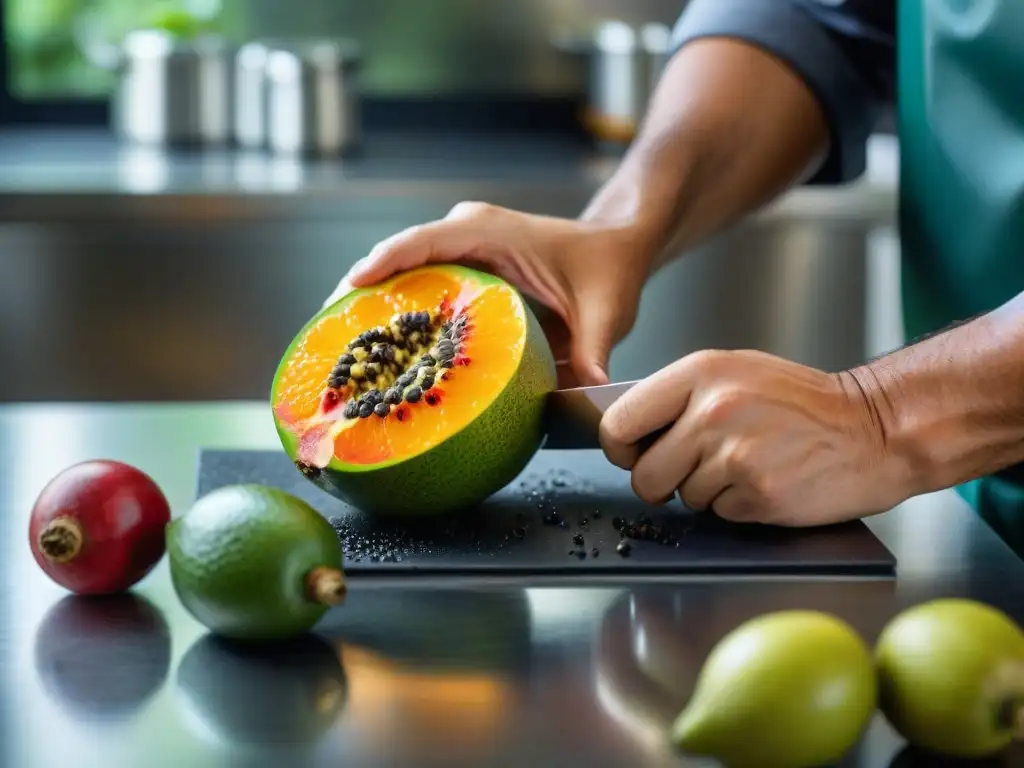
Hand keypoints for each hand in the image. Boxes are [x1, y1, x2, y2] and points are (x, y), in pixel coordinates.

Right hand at [324, 202, 648, 386]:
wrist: (614, 247)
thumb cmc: (608, 268)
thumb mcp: (605, 311)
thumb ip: (595, 353)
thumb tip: (591, 394)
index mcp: (491, 232)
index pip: (424, 241)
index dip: (385, 262)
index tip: (352, 288)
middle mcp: (467, 234)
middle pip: (397, 258)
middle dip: (359, 294)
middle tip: (326, 336)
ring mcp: (460, 250)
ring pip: (400, 272)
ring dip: (371, 307)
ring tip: (337, 350)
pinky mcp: (461, 271)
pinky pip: (418, 286)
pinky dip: (396, 314)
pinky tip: (380, 355)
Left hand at [599, 349, 908, 525]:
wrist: (872, 429)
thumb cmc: (801, 403)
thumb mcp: (735, 374)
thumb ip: (679, 397)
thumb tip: (627, 431)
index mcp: (700, 373)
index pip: (619, 422)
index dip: (621, 448)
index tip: (633, 453)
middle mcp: (713, 411)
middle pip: (644, 474)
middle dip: (661, 482)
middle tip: (693, 469)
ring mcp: (736, 455)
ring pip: (683, 497)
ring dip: (707, 492)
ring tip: (746, 465)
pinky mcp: (758, 494)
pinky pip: (719, 514)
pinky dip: (737, 506)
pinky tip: (766, 481)